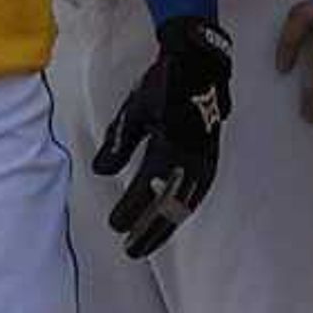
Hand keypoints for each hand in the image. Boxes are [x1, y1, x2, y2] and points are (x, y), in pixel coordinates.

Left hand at [93, 15, 232, 256]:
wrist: (200, 64)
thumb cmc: (163, 85)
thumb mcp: (135, 111)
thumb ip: (118, 144)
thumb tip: (99, 172)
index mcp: (169, 145)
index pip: (147, 189)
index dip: (131, 211)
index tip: (115, 225)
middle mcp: (191, 157)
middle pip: (170, 206)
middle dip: (150, 230)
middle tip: (131, 248)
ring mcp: (206, 159)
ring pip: (187, 204)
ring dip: (168, 225)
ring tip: (149, 241)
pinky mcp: (212, 157)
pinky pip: (199, 192)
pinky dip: (184, 209)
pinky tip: (172, 219)